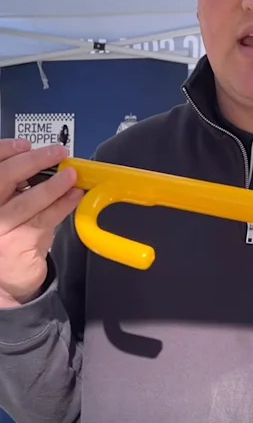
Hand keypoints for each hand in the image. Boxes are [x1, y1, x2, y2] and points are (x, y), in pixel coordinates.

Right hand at [0, 140, 82, 307]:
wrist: (6, 278)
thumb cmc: (9, 235)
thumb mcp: (6, 206)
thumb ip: (16, 186)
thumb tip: (44, 160)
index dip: (3, 151)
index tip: (24, 145)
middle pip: (3, 178)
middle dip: (32, 161)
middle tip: (56, 153)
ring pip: (27, 200)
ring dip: (54, 184)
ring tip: (71, 175)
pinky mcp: (18, 243)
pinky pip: (45, 218)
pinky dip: (63, 204)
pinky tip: (75, 195)